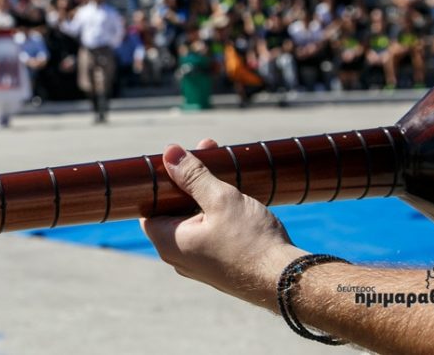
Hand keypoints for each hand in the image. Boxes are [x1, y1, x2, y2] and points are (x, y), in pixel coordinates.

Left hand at [140, 139, 306, 311]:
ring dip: (204, 192)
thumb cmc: (251, 242)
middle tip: (206, 152)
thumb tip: (169, 153)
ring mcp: (199, 262)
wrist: (285, 281)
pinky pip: (208, 231)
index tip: (174, 161)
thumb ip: (192, 175)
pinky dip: (215, 211)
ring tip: (223, 166)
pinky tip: (233, 193)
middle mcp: (178, 256)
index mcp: (168, 242)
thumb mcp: (220, 199)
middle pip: (172, 209)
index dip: (159, 181)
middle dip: (188, 179)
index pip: (148, 206)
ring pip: (193, 218)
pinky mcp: (218, 264)